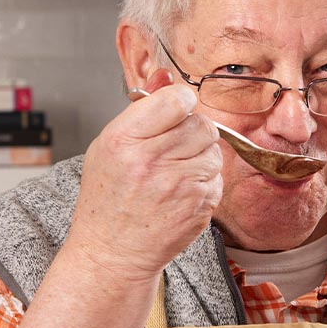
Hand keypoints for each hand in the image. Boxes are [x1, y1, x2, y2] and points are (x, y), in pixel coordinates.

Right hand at [67, 69, 222, 282]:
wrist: (113, 252)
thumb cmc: (108, 197)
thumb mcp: (109, 146)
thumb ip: (142, 110)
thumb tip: (167, 76)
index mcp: (124, 140)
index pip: (176, 99)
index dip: (181, 102)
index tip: (176, 111)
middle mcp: (151, 162)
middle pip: (201, 124)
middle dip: (193, 130)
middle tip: (175, 145)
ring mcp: (178, 187)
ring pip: (214, 151)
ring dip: (201, 157)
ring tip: (175, 171)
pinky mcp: (198, 208)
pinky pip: (217, 179)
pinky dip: (204, 182)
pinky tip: (181, 192)